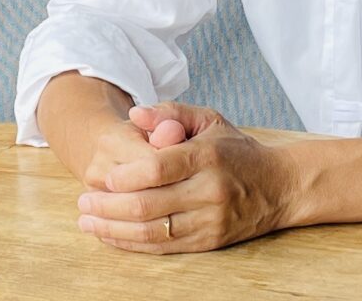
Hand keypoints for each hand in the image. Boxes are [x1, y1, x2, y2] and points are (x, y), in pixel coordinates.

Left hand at [76, 103, 301, 253]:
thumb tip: (135, 114)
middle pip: (147, 204)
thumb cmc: (237, 150)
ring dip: (112, 230)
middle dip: (107, 207)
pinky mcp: (209, 242)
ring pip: (151, 231)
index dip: (125, 176)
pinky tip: (112, 237)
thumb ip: (172, 113)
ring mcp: (209, 220)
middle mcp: (209, 190)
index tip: (102, 179)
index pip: (158, 168)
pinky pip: (163, 248)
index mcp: (207, 156)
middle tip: (82, 204)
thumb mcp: (210, 120)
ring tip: (88, 223)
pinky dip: (132, 244)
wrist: (279, 186)